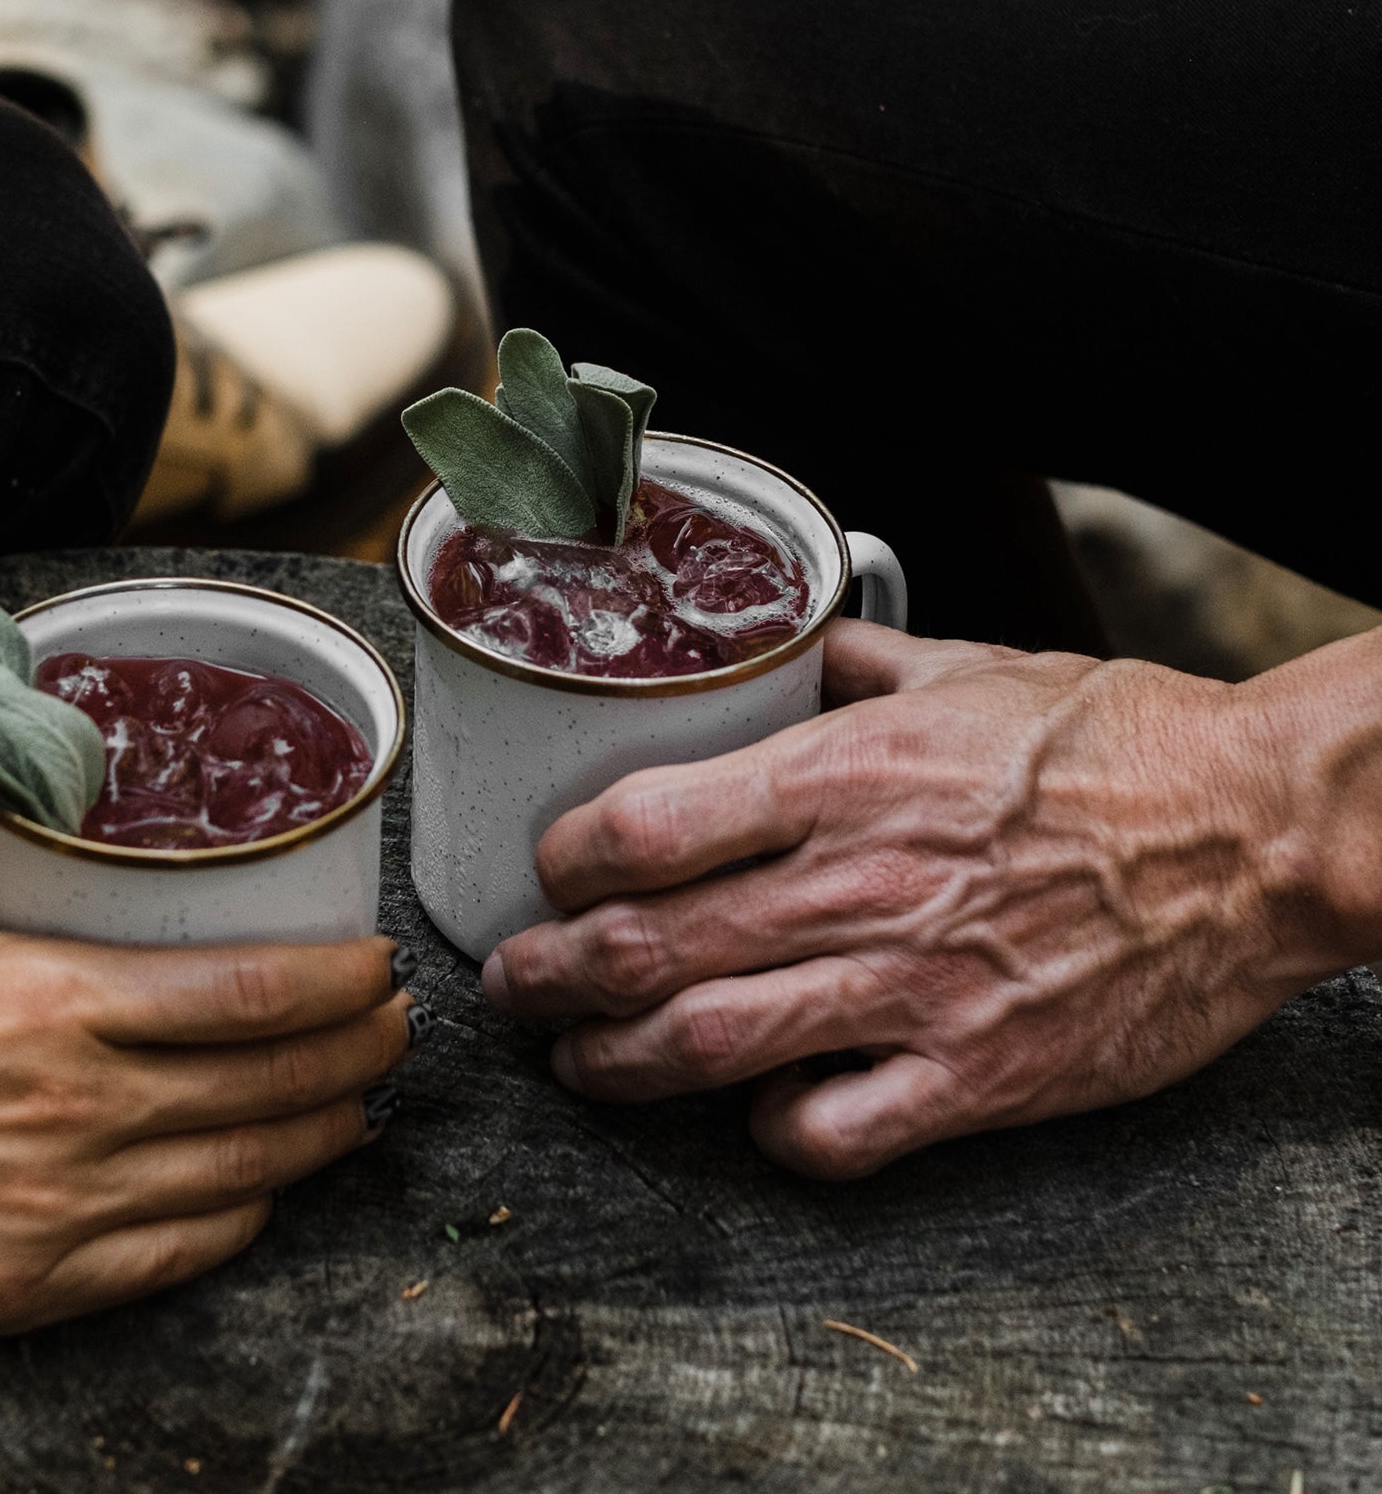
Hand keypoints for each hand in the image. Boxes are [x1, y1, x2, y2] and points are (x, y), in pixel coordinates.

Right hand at [0, 832, 416, 1333]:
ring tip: (358, 1105)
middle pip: (268, 1087)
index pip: (246, 996)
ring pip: (239, 1176)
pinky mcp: (23, 1289)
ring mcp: (53, 1212)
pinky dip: (238, 1219)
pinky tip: (264, 1189)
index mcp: (49, 1001)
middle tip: (392, 1028)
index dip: (337, 983)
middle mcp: (72, 1113)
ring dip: (318, 1137)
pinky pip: (173, 1259)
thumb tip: (22, 815)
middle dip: (355, 1056)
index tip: (378, 964)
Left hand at [484, 619, 1381, 1177]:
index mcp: (847, 775)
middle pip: (648, 948)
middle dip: (552, 976)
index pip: (645, 827)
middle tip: (516, 984)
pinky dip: (770, 1132)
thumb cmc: (1119, 740)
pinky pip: (837, 1132)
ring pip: (711, 1046)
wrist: (1261, 832)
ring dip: (618, 1065)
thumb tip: (782, 646)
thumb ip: (851, 661)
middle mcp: (862, 884)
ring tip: (578, 1062)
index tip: (548, 870)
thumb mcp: (969, 664)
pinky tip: (750, 1112)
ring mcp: (917, 991)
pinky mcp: (981, 1076)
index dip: (566, 860)